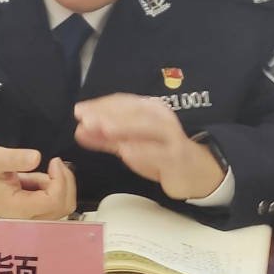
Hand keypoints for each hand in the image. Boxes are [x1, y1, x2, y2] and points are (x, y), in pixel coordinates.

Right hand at [0, 146, 76, 218]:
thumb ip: (14, 158)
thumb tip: (36, 157)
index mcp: (19, 209)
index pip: (53, 200)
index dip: (59, 180)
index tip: (53, 161)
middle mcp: (30, 219)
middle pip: (64, 205)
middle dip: (64, 180)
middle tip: (55, 163)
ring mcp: (36, 219)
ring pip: (65, 204)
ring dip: (61, 183)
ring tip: (44, 171)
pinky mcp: (41, 215)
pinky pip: (59, 203)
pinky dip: (57, 188)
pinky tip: (42, 180)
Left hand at [74, 93, 225, 199]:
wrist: (194, 172)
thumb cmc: (160, 153)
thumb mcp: (130, 143)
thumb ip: (105, 137)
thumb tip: (79, 130)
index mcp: (149, 109)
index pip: (122, 102)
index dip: (100, 105)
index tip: (79, 111)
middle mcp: (161, 117)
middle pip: (133, 111)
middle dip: (108, 113)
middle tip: (86, 118)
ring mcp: (171, 136)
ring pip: (147, 127)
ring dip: (124, 126)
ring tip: (104, 129)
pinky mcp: (177, 156)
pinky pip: (159, 152)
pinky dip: (142, 150)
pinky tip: (125, 150)